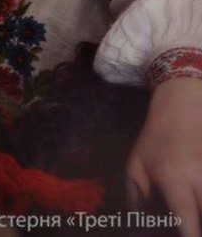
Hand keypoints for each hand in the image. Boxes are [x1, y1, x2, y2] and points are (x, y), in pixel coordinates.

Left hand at [126, 76, 201, 236]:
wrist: (183, 108)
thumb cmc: (157, 141)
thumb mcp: (137, 165)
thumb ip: (137, 197)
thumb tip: (138, 225)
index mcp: (174, 176)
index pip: (186, 212)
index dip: (190, 233)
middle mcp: (200, 175)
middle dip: (201, 226)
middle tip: (191, 229)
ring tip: (195, 214)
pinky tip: (200, 200)